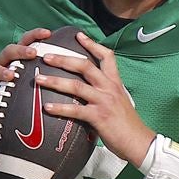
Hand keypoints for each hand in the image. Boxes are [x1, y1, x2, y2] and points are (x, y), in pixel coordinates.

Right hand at [0, 28, 51, 129]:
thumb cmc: (17, 93)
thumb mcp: (29, 80)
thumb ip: (45, 72)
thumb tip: (71, 67)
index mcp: (16, 59)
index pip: (25, 42)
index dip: (35, 35)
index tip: (49, 33)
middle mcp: (2, 63)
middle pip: (9, 51)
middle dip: (21, 50)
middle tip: (33, 53)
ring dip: (3, 71)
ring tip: (11, 75)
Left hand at [35, 32, 155, 165]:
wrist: (139, 142)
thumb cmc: (128, 125)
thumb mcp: (120, 101)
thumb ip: (106, 93)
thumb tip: (89, 91)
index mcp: (115, 82)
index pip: (106, 56)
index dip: (92, 44)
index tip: (78, 36)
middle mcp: (109, 88)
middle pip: (85, 66)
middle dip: (64, 59)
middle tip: (46, 56)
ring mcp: (104, 101)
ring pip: (76, 86)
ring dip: (55, 81)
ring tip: (39, 79)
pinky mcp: (99, 117)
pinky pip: (76, 110)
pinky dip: (60, 108)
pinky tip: (47, 107)